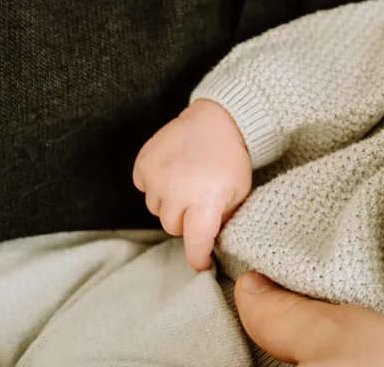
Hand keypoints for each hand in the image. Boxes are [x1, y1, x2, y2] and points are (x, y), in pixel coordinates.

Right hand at [133, 98, 252, 270]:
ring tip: (187, 182)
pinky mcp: (143, 163)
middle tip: (199, 202)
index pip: (195, 243)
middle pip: (172, 227)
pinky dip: (155, 184)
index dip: (198, 258)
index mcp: (205, 201)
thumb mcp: (240, 193)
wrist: (218, 119)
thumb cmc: (232, 158)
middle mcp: (176, 191)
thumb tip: (211, 242)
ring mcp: (156, 177)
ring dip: (170, 202)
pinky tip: (173, 171)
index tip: (201, 263)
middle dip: (185, 220)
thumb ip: (224, 220)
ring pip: (156, 209)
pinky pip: (143, 188)